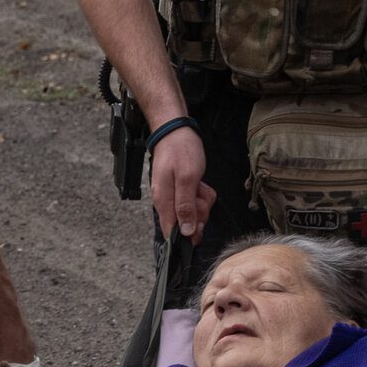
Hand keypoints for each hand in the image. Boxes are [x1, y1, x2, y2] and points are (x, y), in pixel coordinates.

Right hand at [149, 126, 214, 243]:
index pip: (172, 233)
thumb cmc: (180, 151)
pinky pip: (197, 200)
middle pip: (187, 224)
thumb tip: (185, 232)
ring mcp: (174, 197)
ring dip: (202, 200)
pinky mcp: (182, 191)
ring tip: (199, 184)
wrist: (175, 132)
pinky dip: (202, 193)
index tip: (199, 224)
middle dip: (200, 212)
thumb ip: (185, 206)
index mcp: (164, 202)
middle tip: (200, 194)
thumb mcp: (187, 178)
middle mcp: (167, 202)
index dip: (188, 234)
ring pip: (195, 212)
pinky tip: (200, 182)